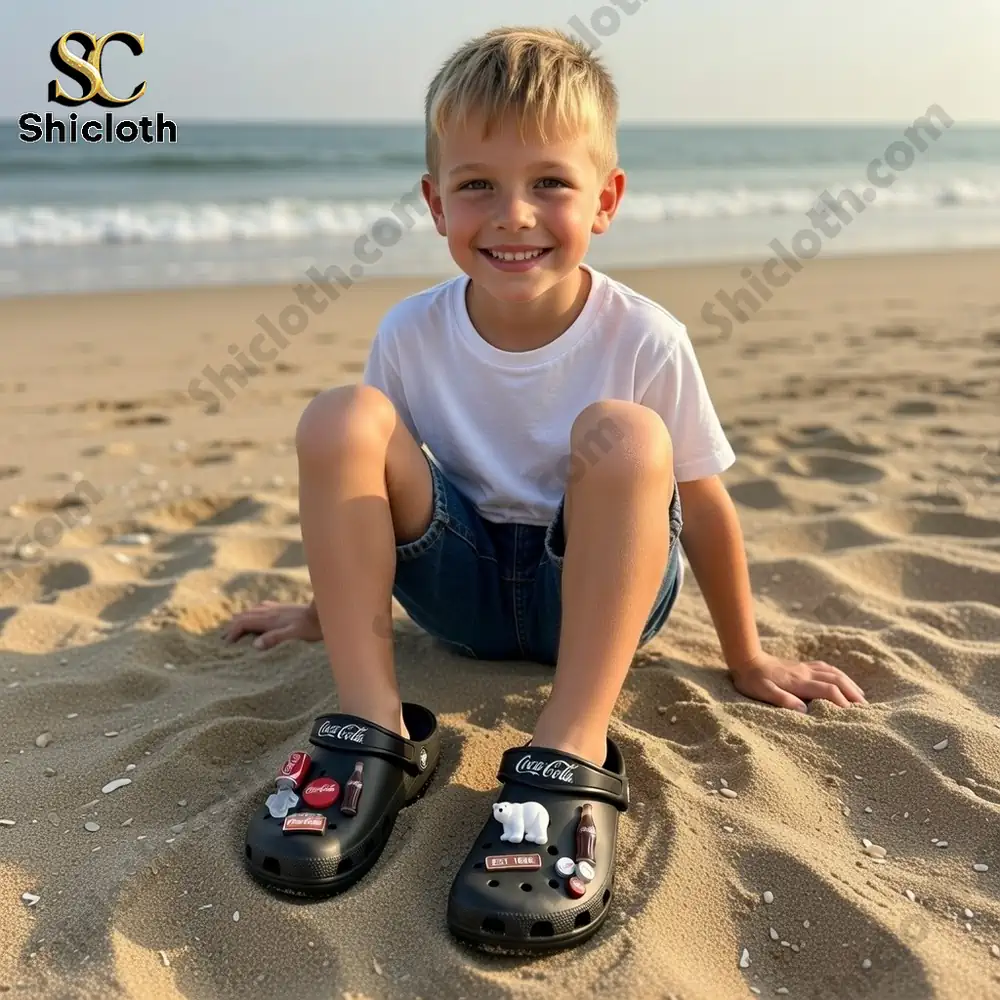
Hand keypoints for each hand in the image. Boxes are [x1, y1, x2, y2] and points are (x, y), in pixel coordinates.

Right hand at [222, 601, 321, 649]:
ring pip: (251, 611)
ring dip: (241, 619)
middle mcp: (269, 611)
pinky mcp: (282, 607)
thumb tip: (255, 645)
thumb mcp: (293, 635)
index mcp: (269, 618)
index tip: (227, 644)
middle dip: (233, 626)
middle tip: (225, 638)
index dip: (232, 632)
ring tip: (236, 629)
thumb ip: (275, 639)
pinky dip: (252, 614)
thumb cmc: (310, 627)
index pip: (243, 622)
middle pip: (244, 615)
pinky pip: (260, 608)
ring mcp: (275, 608)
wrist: (323, 613)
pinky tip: (256, 617)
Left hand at [728, 650, 866, 712]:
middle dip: (853, 694)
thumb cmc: (753, 680)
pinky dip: (839, 674)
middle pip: (837, 681)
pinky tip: (842, 679)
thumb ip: (783, 700)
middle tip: (866, 708)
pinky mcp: (801, 665)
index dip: (842, 702)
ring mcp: (805, 668)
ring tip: (861, 696)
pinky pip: (826, 668)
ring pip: (834, 673)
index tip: (853, 715)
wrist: (746, 658)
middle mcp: (806, 673)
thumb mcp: (763, 693)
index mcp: (799, 682)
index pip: (829, 691)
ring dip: (849, 684)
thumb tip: (804, 712)